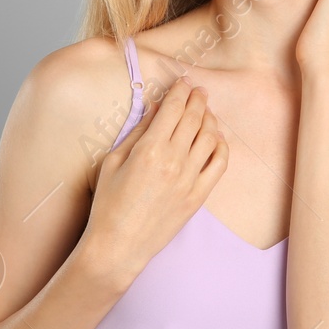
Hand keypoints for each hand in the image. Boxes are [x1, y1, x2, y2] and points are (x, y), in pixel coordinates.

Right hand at [85, 77, 227, 276]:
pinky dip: (220, 147)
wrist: (118, 245)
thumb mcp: (113, 162)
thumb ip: (137, 133)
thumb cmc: (108, 204)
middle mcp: (174, 162)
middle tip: (199, 90)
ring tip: (205, 112)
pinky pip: (218, 165)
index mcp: (149, 150)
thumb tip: (156, 110)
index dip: (180, 91)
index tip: (183, 82)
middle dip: (198, 99)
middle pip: (194, 119)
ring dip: (210, 119)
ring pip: (210, 138)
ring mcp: (189, 180)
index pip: (173, 109)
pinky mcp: (198, 197)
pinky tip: (216, 139)